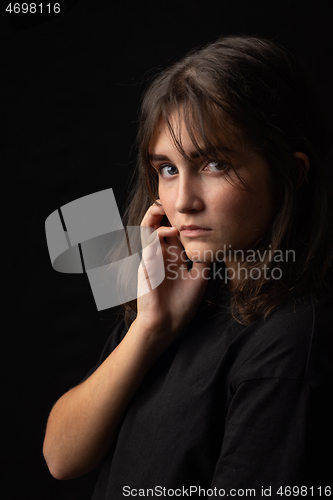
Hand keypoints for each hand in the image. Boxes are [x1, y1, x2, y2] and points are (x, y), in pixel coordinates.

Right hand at [135, 200, 209, 342]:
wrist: (167, 323)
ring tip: (164, 204)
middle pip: (160, 225)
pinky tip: (172, 231)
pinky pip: (147, 242)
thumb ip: (204, 260)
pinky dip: (159, 233)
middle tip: (174, 200)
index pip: (175, 232)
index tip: (192, 207)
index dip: (181, 219)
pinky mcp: (145, 263)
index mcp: (174, 258)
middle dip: (165, 211)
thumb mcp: (199, 278)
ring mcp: (152, 257)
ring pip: (148, 228)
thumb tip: (216, 245)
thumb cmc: (182, 304)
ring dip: (155, 214)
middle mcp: (162, 255)